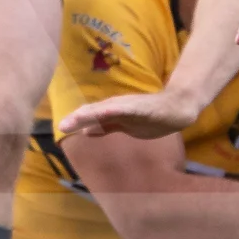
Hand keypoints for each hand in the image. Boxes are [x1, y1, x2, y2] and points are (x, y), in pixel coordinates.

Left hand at [54, 87, 201, 140]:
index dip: (76, 121)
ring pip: (108, 109)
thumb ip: (106, 127)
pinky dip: (116, 110)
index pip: (91, 116)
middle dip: (79, 118)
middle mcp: (118, 106)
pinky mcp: (143, 108)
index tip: (61, 128)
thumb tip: (85, 132)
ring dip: (93, 113)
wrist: (177, 108)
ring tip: (77, 117)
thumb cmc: (152, 116)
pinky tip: (106, 112)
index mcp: (113, 112)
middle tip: (62, 125)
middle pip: (95, 112)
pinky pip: (128, 109)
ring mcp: (130, 106)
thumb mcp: (125, 125)